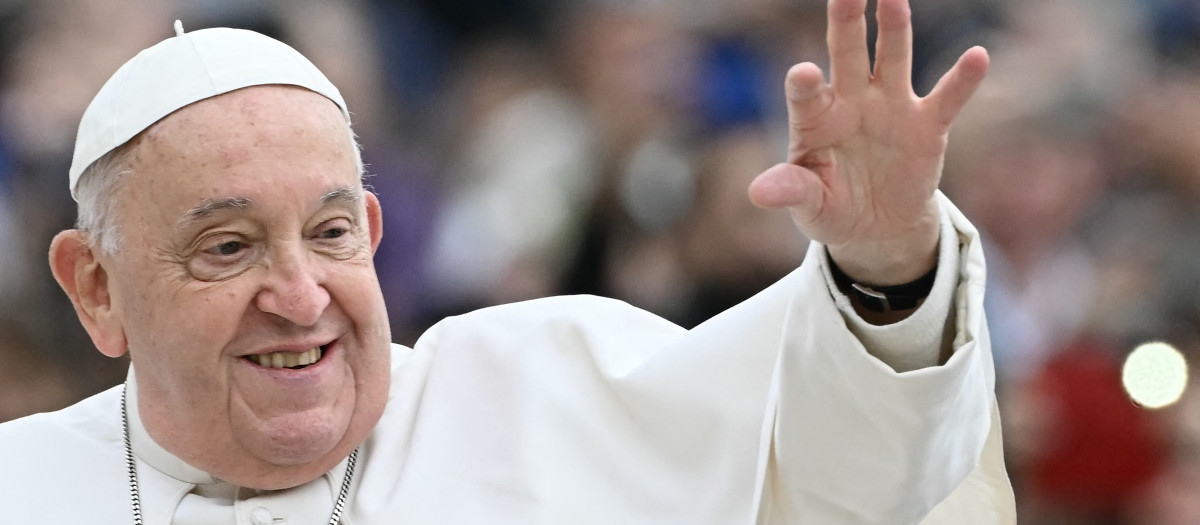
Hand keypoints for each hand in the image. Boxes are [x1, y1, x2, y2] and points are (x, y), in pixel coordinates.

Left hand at [748, 0, 988, 284]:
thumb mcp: (809, 207)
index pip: (806, 95)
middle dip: (846, 22)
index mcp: (816, 120)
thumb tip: (758, 193)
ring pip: (892, 58)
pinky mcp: (926, 125)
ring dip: (894, 28)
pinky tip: (978, 56)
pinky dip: (963, 79)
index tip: (804, 74)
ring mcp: (890, 108)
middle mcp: (851, 102)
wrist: (876, 227)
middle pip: (847, 54)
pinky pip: (946, 98)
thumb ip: (791, 192)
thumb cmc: (832, 208)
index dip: (804, 84)